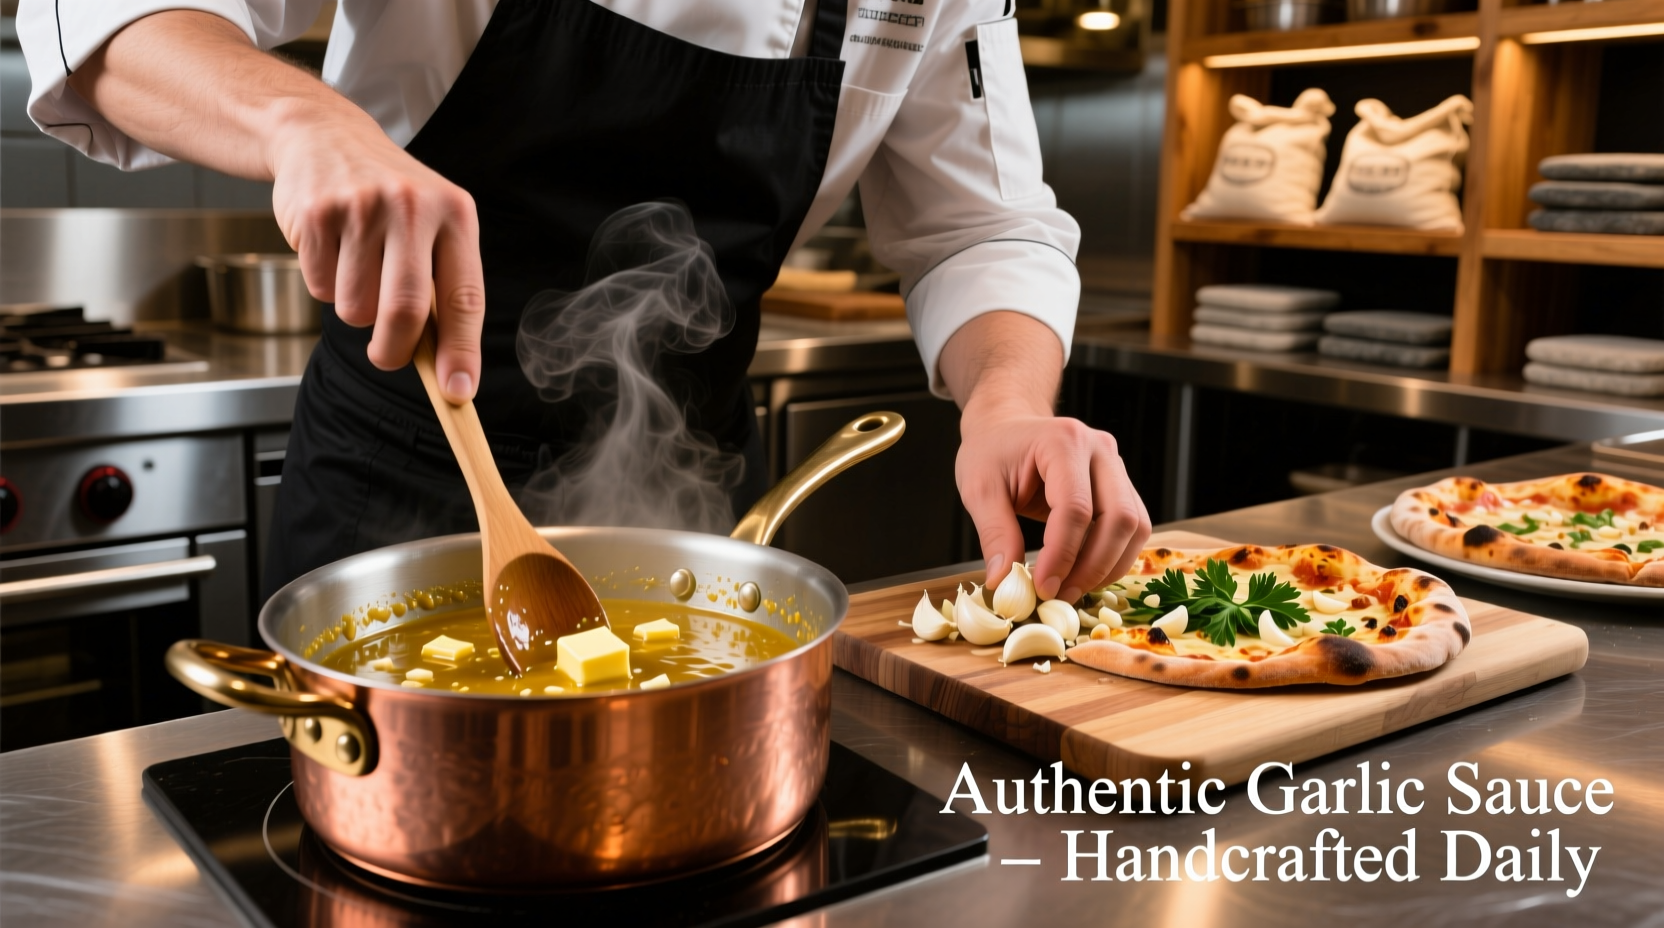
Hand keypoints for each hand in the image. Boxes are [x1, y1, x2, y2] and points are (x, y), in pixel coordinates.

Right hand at [66, 10, 484, 402]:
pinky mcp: (317, 214)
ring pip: (356, 307)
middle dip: (395, 350)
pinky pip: (321, 287)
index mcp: (456, 214)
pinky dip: (326, 285)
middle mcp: (412, 206)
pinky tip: (332, 249)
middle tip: (388, 358)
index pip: (464, 297)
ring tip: (358, 269)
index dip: (462, 351)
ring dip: (355, 310)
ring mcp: (362, 207)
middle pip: (405, 311)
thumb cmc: (390, 199)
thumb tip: (446, 369)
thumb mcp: (431, 225)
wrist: (324, 136)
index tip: (458, 392)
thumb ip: (441, 288)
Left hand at [941, 312, 1151, 600]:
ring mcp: (1116, 465)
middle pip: (1119, 518)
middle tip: (1061, 595)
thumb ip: (994, 534)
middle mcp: (1099, 450)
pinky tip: (1085, 573)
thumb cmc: (991, 451)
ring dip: (1109, 566)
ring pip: (1135, 526)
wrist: (1006, 425)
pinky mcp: (1121, 483)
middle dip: (1093, 566)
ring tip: (1072, 589)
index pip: (1076, 509)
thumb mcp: (979, 488)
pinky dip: (1113, 556)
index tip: (1043, 588)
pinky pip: (1132, 526)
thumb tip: (1002, 582)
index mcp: (1063, 442)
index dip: (1063, 555)